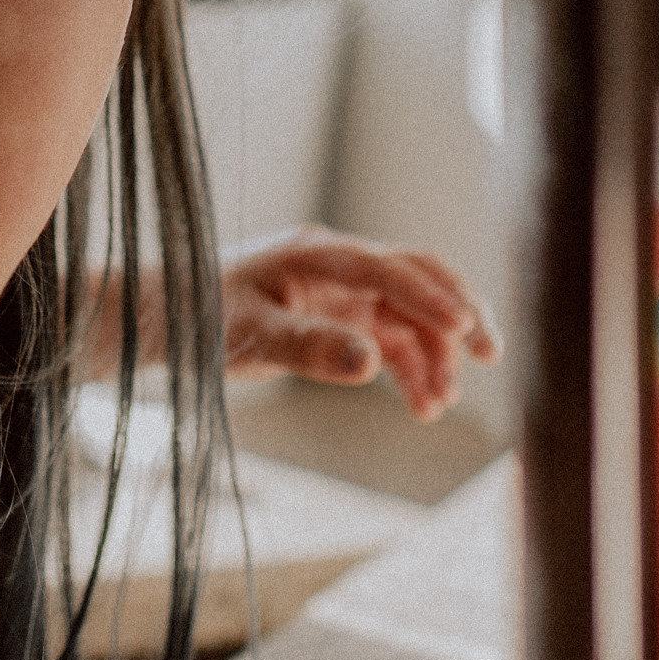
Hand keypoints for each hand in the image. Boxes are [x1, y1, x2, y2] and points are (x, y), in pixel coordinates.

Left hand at [220, 227, 499, 420]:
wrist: (169, 319)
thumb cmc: (200, 317)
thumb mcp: (248, 336)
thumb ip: (306, 346)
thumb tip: (368, 363)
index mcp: (315, 253)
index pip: (386, 268)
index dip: (428, 297)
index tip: (464, 330)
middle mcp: (337, 266)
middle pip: (416, 277)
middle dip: (457, 312)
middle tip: (489, 354)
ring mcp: (342, 292)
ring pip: (408, 316)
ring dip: (433, 356)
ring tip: (440, 406)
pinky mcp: (341, 319)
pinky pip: (391, 340)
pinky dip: (411, 370)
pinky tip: (423, 406)